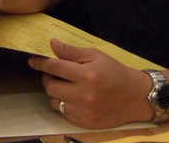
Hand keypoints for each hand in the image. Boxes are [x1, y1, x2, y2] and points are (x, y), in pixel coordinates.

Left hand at [30, 39, 152, 128]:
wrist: (136, 97)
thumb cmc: (114, 71)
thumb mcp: (95, 56)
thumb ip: (72, 52)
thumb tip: (52, 44)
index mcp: (86, 75)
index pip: (54, 67)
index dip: (40, 63)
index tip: (32, 61)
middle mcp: (83, 95)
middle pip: (50, 86)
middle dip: (47, 78)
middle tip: (54, 74)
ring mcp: (84, 111)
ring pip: (54, 102)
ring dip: (55, 93)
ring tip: (65, 86)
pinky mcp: (86, 123)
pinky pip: (64, 114)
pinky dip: (64, 105)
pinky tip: (73, 98)